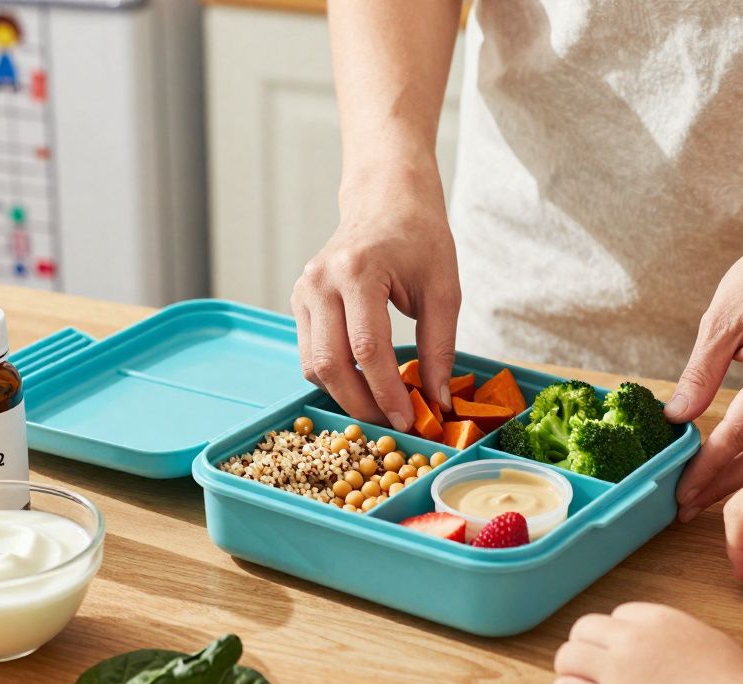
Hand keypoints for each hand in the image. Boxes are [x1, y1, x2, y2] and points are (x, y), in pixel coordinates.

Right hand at [291, 170, 459, 431]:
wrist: (386, 199)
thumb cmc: (419, 237)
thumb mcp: (443, 289)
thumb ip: (440, 347)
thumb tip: (438, 401)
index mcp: (358, 271)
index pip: (367, 349)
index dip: (387, 392)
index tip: (408, 420)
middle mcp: (321, 281)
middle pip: (330, 364)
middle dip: (361, 404)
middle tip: (393, 424)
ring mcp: (304, 290)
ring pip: (312, 365)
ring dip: (345, 395)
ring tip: (381, 407)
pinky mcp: (299, 300)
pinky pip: (309, 353)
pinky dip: (334, 376)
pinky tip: (363, 383)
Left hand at [551, 603, 742, 683]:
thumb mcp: (714, 646)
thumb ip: (685, 637)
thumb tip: (676, 643)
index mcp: (661, 621)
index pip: (619, 614)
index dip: (619, 635)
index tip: (625, 654)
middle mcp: (633, 640)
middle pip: (585, 628)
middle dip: (587, 648)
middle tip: (596, 670)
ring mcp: (618, 672)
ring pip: (567, 656)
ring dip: (573, 672)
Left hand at [670, 214, 742, 521]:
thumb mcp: (720, 321)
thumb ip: (699, 373)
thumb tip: (675, 419)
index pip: (740, 432)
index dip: (708, 466)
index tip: (681, 489)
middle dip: (724, 485)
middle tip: (686, 508)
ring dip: (740, 477)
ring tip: (702, 497)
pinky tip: (728, 468)